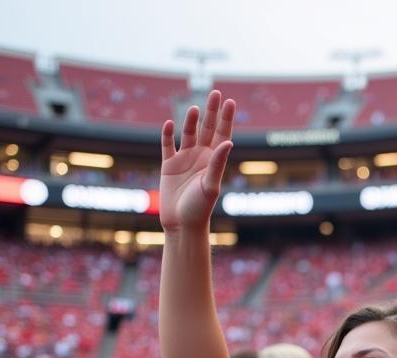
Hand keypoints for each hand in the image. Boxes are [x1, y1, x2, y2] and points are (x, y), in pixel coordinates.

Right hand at [160, 89, 235, 232]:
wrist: (182, 224)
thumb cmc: (200, 208)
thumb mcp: (210, 185)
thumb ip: (218, 163)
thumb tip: (228, 142)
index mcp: (214, 162)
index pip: (222, 135)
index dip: (225, 119)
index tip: (229, 101)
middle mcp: (201, 158)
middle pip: (207, 129)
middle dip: (211, 112)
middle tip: (215, 93)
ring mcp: (185, 160)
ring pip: (188, 134)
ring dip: (191, 120)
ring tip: (194, 108)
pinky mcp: (169, 166)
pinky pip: (167, 146)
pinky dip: (167, 135)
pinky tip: (168, 123)